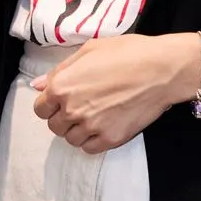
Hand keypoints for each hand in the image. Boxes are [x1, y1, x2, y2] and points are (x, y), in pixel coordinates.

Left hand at [32, 32, 200, 151]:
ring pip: (71, 139)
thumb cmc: (127, 53)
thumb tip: (38, 85)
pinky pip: (90, 149)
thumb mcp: (89, 51)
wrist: (162, 69)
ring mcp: (92, 127)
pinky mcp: (111, 139)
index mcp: (62, 86)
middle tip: (81, 107)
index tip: (61, 101)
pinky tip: (103, 126)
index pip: (40, 108)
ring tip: (94, 116)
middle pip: (54, 126)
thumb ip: (60, 71)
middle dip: (63, 118)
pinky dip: (92, 141)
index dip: (49, 104)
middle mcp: (72, 109)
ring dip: (78, 130)